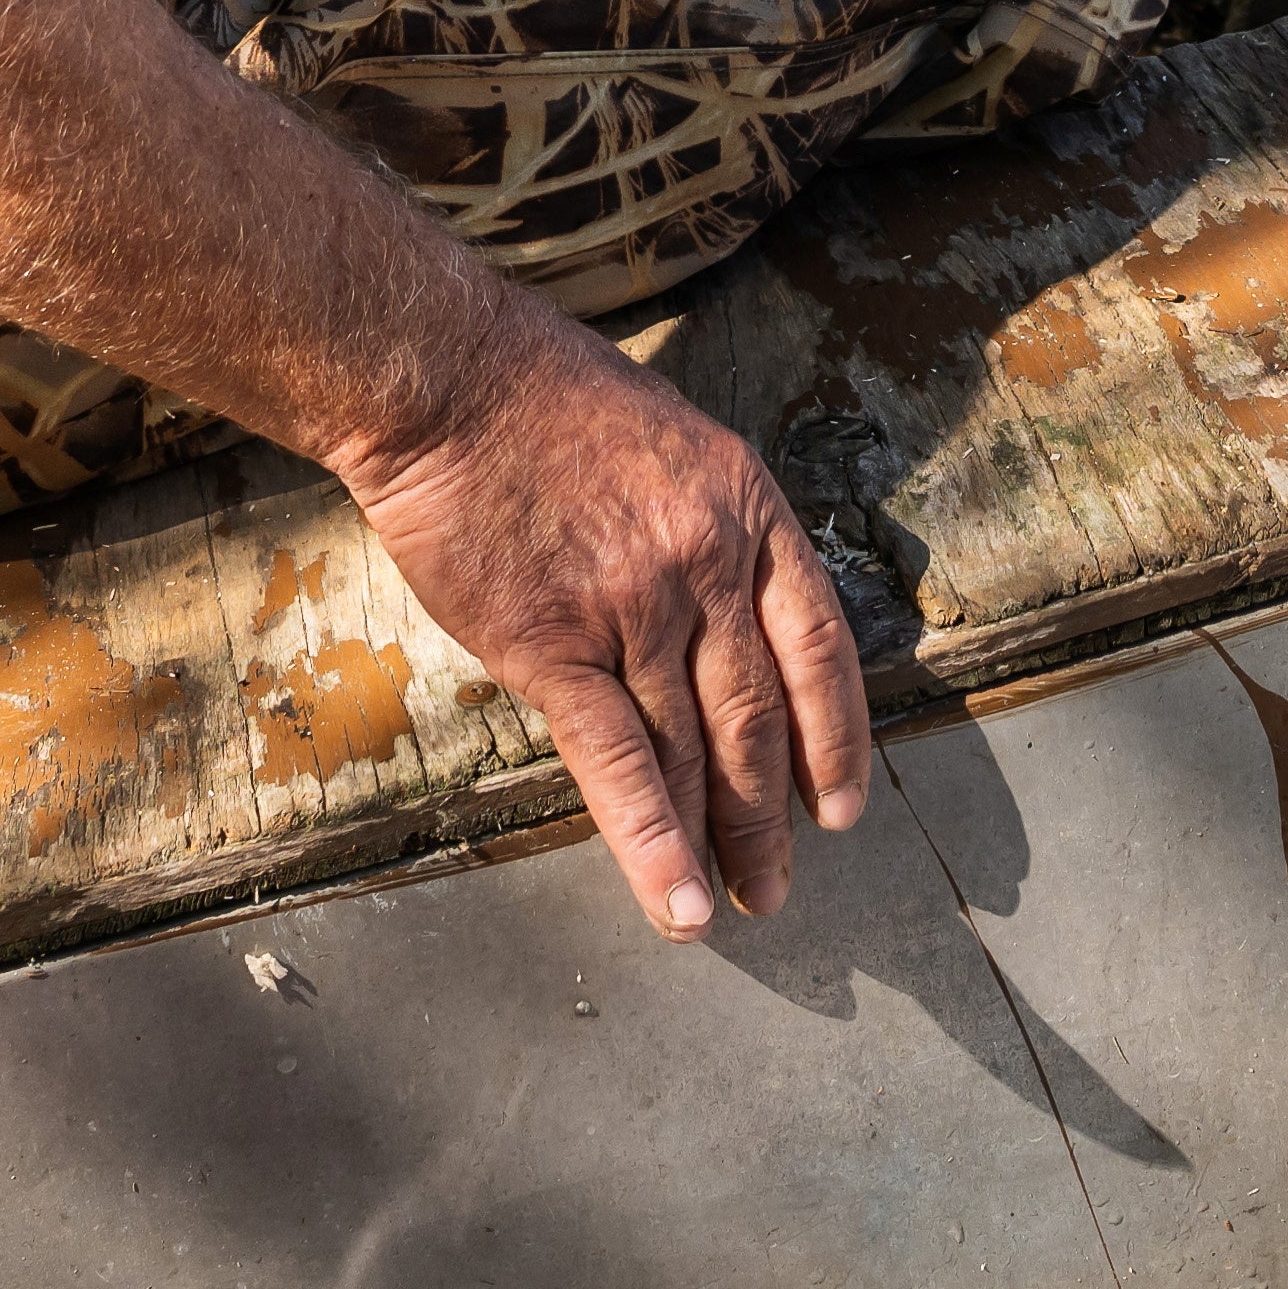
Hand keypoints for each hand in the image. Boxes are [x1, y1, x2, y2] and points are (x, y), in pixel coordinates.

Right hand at [339, 311, 879, 940]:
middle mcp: (708, 564)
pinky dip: (651, 841)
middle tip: (777, 883)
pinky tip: (676, 900)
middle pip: (756, 717)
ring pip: (689, 750)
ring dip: (714, 842)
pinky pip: (618, 761)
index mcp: (749, 511)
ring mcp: (635, 607)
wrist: (448, 380)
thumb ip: (712, 536)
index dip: (836, 738)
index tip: (840, 805)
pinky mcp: (554, 647)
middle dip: (769, 815)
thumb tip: (724, 633)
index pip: (818, 646)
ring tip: (726, 908)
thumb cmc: (548, 402)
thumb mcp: (674, 446)